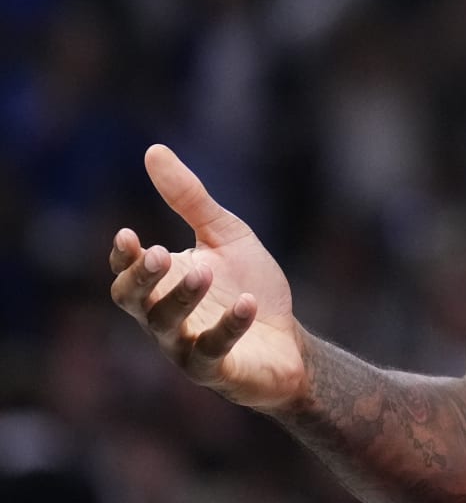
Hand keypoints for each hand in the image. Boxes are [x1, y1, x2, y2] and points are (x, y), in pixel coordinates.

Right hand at [107, 144, 308, 410]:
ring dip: (183, 299)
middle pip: (135, 301)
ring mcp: (186, 347)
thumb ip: (189, 199)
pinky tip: (246, 303)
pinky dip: (228, 327)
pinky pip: (212, 351)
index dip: (124, 258)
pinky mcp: (217, 369)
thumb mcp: (223, 235)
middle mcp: (164, 318)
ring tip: (202, 272)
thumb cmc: (248, 285)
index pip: (127, 273)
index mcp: (162, 285)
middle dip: (143, 278)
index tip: (129, 235)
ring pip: (168, 327)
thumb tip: (153, 150)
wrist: (287, 340)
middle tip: (160, 253)